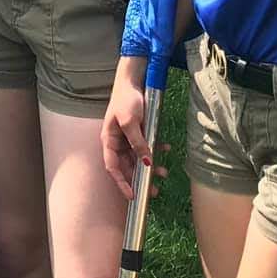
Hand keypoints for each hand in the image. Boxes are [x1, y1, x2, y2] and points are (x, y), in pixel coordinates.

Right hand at [101, 59, 167, 199]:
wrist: (132, 81)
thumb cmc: (126, 100)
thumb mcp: (131, 121)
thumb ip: (138, 142)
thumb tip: (145, 163)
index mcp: (109, 141)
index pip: (112, 168)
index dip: (121, 183)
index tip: (132, 196)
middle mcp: (117, 142)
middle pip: (127, 167)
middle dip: (140, 180)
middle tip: (154, 191)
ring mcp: (128, 138)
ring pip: (139, 159)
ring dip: (151, 167)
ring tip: (165, 173)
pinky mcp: (138, 132)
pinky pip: (147, 146)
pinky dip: (157, 149)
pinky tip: (167, 148)